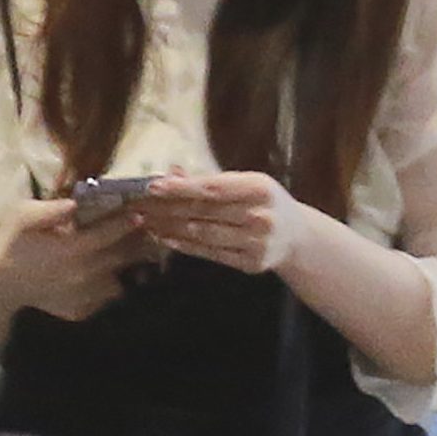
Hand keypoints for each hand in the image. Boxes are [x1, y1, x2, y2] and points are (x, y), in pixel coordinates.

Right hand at [0, 195, 162, 321]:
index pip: (110, 234)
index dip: (126, 223)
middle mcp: (83, 275)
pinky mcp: (80, 311)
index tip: (139, 215)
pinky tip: (103, 276)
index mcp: (72, 249)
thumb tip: (75, 204)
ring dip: (124, 269)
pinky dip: (108, 289)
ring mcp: (83, 296)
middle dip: (133, 245)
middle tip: (143, 234)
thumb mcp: (23, 216)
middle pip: (121, 258)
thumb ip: (51, 209)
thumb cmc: (10, 244)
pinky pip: (104, 299)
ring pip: (118, 282)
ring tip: (126, 256)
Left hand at [128, 170, 319, 279]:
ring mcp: (256, 243)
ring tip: (146, 222)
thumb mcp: (246, 183)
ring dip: (170, 228)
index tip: (153, 187)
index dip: (181, 188)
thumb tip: (172, 172)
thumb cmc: (264, 203)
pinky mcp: (250, 263)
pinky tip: (165, 238)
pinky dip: (185, 245)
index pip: (213, 188)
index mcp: (260, 188)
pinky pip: (210, 253)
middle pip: (204, 211)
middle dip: (167, 208)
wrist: (297, 237)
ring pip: (204, 234)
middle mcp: (261, 216)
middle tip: (139, 206)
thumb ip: (210, 179)